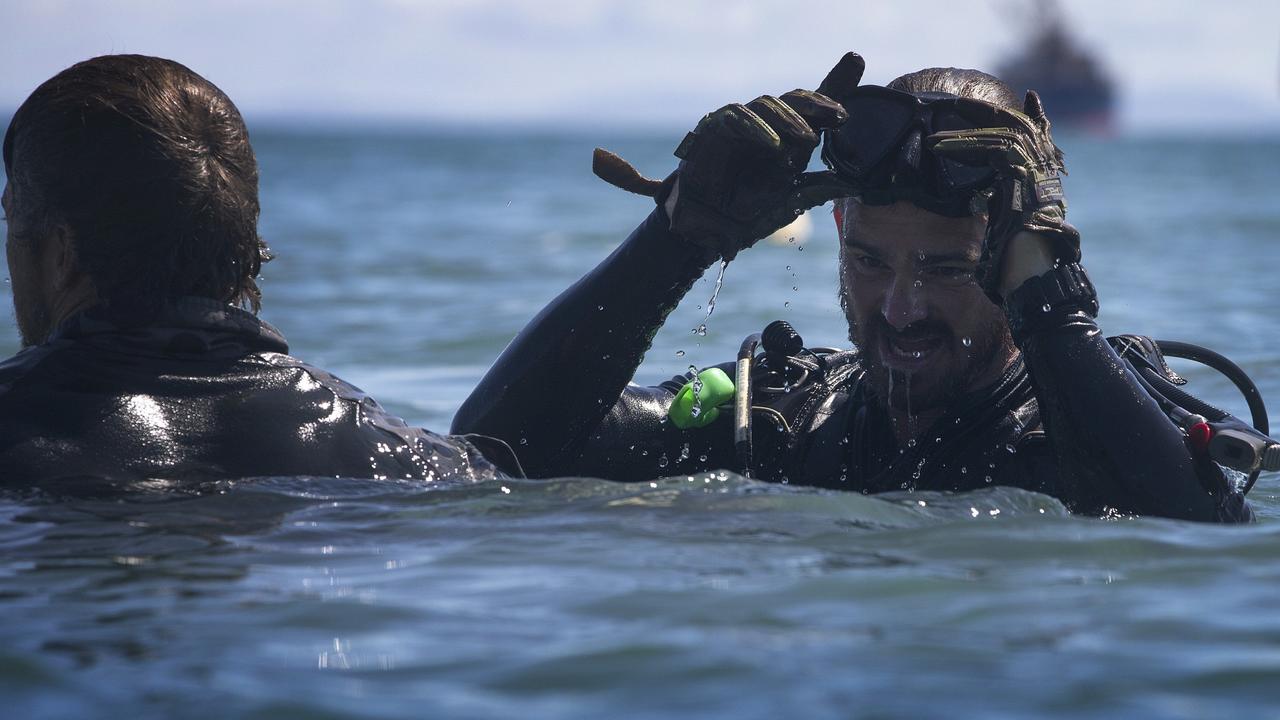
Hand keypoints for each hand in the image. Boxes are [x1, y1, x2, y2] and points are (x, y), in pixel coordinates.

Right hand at [662, 53, 865, 257]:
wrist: (710, 229)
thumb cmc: (748, 213)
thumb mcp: (791, 200)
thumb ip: (818, 188)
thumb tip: (854, 184)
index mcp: (789, 138)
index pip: (814, 107)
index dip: (836, 83)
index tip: (857, 62)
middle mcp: (768, 126)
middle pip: (795, 99)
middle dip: (820, 102)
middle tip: (840, 115)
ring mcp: (741, 125)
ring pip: (768, 103)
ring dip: (791, 118)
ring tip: (808, 139)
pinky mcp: (714, 128)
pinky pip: (737, 116)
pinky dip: (758, 128)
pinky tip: (775, 144)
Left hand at [927, 90, 1079, 301]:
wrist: (1030, 268)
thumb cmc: (1016, 254)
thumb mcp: (1005, 219)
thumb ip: (998, 199)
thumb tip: (980, 197)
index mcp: (1043, 176)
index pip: (1039, 136)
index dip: (1034, 116)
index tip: (1028, 99)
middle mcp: (1044, 167)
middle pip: (1016, 125)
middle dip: (986, 112)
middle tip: (957, 102)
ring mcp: (1037, 168)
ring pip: (1000, 133)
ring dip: (963, 132)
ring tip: (934, 136)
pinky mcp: (1022, 172)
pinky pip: (991, 148)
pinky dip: (964, 145)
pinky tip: (940, 146)